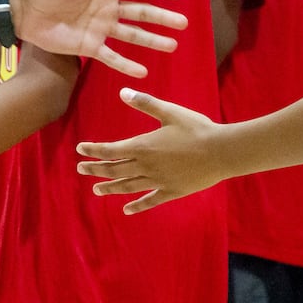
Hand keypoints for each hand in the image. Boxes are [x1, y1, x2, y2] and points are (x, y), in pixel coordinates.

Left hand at [11, 0, 186, 78]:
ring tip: (172, 46)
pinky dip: (127, 65)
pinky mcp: (88, 46)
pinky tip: (143, 72)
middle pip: (141, 13)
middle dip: (162, 18)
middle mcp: (106, 9)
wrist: (24, 11)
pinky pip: (111, 56)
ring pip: (132, 35)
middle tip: (184, 23)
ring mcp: (99, 29)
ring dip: (152, 41)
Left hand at [75, 88, 225, 213]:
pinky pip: (150, 200)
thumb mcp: (169, 112)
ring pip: (128, 186)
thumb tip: (123, 92)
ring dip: (110, 187)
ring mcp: (158, 181)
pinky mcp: (172, 191)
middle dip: (95, 169)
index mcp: (143, 146)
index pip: (110, 150)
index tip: (80, 149)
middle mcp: (146, 166)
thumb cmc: (196, 128)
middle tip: (80, 169)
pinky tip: (126, 210)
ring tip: (96, 190)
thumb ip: (145, 102)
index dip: (94, 150)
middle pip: (114, 170)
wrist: (222, 151)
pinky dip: (137, 205)